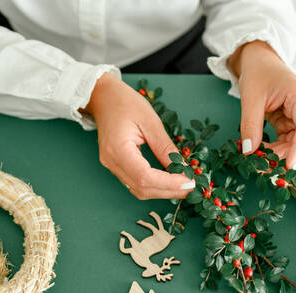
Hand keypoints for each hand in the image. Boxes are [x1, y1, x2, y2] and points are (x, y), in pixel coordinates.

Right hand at [82, 73, 194, 199]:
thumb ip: (165, 147)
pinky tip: (168, 181)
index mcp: (117, 149)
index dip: (168, 183)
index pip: (144, 177)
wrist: (103, 97)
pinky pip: (134, 183)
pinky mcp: (115, 165)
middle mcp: (111, 162)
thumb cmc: (124, 103)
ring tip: (183, 185)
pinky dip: (153, 185)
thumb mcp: (150, 121)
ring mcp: (111, 165)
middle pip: (141, 188)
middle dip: (169, 191)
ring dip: (162, 191)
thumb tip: (182, 167)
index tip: (189, 182)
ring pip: (138, 189)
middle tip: (191, 186)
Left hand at [230, 41, 295, 169]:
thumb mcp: (251, 98)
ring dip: (281, 155)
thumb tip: (249, 151)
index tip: (290, 166)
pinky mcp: (291, 123)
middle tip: (267, 167)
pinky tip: (262, 153)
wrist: (259, 62)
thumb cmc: (258, 73)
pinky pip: (287, 142)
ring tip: (261, 160)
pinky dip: (276, 150)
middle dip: (289, 155)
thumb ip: (250, 124)